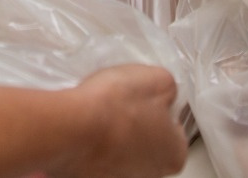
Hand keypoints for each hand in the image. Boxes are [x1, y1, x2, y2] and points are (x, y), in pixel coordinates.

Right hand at [47, 66, 186, 177]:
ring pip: (122, 152)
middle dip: (138, 125)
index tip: (146, 97)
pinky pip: (96, 157)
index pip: (176, 129)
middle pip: (149, 144)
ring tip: (101, 114)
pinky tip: (86, 126)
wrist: (71, 126)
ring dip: (114, 136)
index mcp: (174, 155)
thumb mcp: (158, 79)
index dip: (161, 108)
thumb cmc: (116, 106)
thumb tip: (165, 93)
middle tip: (122, 104)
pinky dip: (92, 144)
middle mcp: (151, 174)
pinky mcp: (91, 177)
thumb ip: (170, 89)